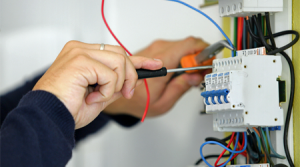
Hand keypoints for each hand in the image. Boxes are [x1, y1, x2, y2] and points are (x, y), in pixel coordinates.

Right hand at [33, 41, 162, 128]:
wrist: (49, 118)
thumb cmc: (67, 108)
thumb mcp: (100, 96)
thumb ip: (116, 85)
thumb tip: (133, 80)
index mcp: (83, 55)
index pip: (117, 52)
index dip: (138, 60)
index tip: (154, 64)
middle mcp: (80, 49)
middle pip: (122, 54)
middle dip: (130, 76)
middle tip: (125, 92)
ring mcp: (79, 52)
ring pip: (119, 61)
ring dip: (116, 84)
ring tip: (100, 96)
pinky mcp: (80, 60)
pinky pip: (110, 74)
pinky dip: (107, 90)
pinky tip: (92, 97)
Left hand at [105, 37, 210, 117]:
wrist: (118, 93)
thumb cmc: (136, 100)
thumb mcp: (163, 101)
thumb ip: (181, 87)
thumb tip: (195, 76)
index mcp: (162, 62)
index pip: (190, 45)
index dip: (205, 52)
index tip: (209, 63)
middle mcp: (157, 51)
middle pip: (188, 44)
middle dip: (199, 57)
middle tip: (201, 72)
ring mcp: (154, 49)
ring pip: (181, 46)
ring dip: (190, 58)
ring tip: (190, 74)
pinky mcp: (153, 51)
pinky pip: (172, 49)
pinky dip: (180, 58)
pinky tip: (180, 71)